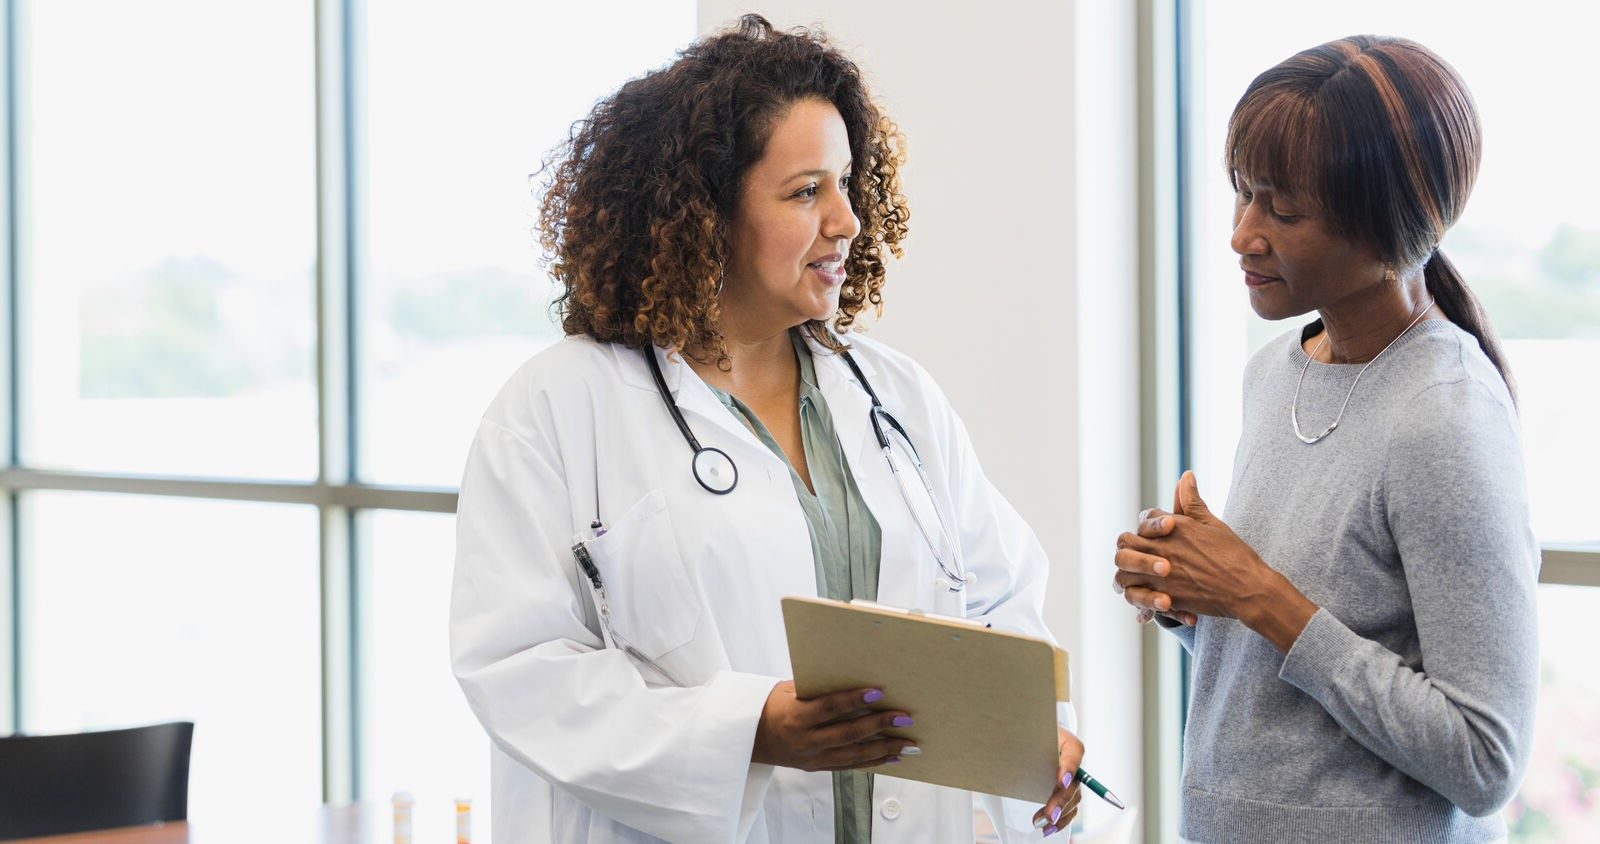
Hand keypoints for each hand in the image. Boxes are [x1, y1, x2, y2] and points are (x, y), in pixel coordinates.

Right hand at [751, 681, 917, 771]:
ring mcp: (813, 758)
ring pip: (854, 756)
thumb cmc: (772, 706)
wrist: (752, 738)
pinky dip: (873, 762)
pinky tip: (893, 757)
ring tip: (909, 744)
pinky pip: (850, 766)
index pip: (830, 708)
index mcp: (796, 717)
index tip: (878, 692)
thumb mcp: (789, 690)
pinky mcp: (818, 767)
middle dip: (879, 726)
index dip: (854, 700)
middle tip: (904, 718)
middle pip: (848, 734)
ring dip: (885, 750)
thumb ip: (818, 688)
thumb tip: (854, 676)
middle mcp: (806, 741)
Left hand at [1031, 728, 1083, 836]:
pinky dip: (1060, 820)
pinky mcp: (1066, 791)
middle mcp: (1072, 761)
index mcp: (1067, 742)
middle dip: (1061, 800)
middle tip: (1050, 813)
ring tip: (1042, 822)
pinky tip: (1048, 828)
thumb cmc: (1028, 735)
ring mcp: (1071, 777)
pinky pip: (1069, 808)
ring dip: (1059, 814)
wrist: (1029, 738)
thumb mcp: (1026, 733)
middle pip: (1074, 782)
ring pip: (1073, 798)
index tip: (1060, 781)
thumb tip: (1006, 748)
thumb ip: (1021, 741)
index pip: (1074, 752)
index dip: (1069, 768)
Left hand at [1114, 472, 1316, 650]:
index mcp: (1174, 527)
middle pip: (1125, 542)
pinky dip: (1138, 599)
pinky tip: (1147, 600)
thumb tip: (1186, 475)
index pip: (1146, 518)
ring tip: (1137, 577)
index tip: (1156, 534)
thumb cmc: (1234, 554)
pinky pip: (1137, 597)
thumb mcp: (1212, 523)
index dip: (1149, 524)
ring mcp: (1161, 574)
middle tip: (1137, 554)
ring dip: (1127, 573)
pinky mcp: (1164, 597)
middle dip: (1128, 546)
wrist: (1247, 589)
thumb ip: (1192, 501)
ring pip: (1123, 572)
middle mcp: (1162, 548)